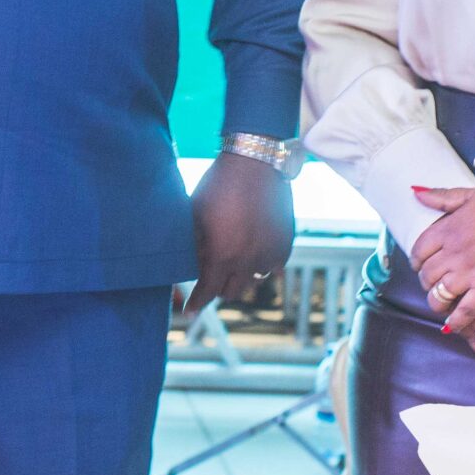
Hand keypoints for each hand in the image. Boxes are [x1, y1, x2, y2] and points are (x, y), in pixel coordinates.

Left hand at [185, 151, 293, 317]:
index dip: (197, 304)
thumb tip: (189, 266)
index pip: (208, 292)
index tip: (189, 311)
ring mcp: (270, 254)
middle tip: (209, 279)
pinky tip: (252, 251)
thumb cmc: (217, 186)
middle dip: (218, 288)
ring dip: (241, 276)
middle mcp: (248, 261)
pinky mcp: (286, 244)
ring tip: (232, 261)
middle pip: (231, 292)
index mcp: (221, 255)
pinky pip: (273, 267)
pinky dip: (262, 265)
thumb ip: (194, 245)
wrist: (254, 163)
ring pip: (254, 281)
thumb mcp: (195, 215)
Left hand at [411, 185, 474, 358]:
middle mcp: (454, 251)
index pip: (419, 250)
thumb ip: (445, 197)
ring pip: (440, 295)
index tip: (422, 265)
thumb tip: (417, 194)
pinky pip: (465, 311)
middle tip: (434, 285)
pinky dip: (456, 320)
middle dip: (427, 282)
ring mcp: (471, 272)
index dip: (417, 261)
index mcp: (449, 228)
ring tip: (442, 304)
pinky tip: (454, 324)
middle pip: (427, 274)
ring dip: (437, 302)